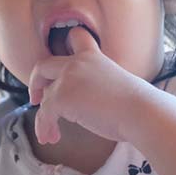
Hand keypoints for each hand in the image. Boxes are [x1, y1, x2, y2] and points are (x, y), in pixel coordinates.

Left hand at [28, 27, 148, 145]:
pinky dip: (44, 126)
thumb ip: (94, 84)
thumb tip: (80, 103)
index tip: (59, 66)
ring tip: (48, 133)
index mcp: (93, 56)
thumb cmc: (136, 105)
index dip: (63, 47)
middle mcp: (76, 62)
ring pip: (44, 95)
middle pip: (44, 65)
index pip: (75, 37)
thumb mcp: (114, 84)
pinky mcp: (62, 96)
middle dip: (36, 81)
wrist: (140, 111)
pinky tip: (52, 137)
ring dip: (43, 116)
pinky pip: (45, 113)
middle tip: (37, 98)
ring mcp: (67, 78)